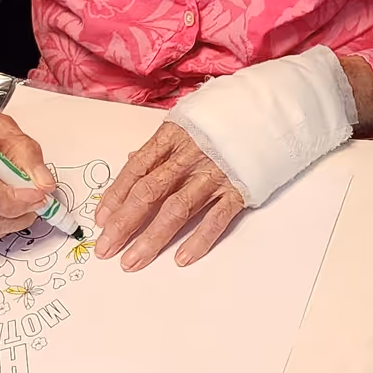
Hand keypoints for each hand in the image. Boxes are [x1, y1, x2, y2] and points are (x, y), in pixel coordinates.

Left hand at [94, 122, 244, 269]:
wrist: (272, 112)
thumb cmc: (224, 119)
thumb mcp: (187, 123)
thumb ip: (160, 147)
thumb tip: (132, 161)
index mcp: (173, 137)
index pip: (136, 169)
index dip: (115, 195)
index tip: (101, 220)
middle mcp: (189, 156)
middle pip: (148, 192)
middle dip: (124, 223)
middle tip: (105, 248)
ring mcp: (214, 174)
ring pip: (176, 210)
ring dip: (151, 238)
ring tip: (132, 261)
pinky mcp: (238, 189)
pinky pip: (215, 219)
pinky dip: (198, 239)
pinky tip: (181, 258)